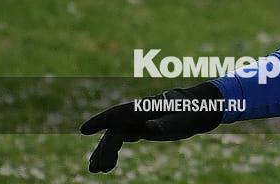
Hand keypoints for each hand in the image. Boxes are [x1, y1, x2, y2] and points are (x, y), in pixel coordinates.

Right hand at [80, 82, 222, 172]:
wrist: (196, 110)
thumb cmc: (188, 112)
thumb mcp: (178, 120)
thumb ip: (163, 123)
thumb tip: (147, 127)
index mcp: (142, 108)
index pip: (117, 114)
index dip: (100, 121)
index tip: (84, 130)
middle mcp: (135, 114)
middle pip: (114, 131)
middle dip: (104, 149)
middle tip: (98, 169)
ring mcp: (135, 121)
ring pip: (114, 137)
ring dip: (104, 153)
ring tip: (96, 170)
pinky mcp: (138, 129)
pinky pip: (120, 140)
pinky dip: (112, 152)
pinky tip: (105, 166)